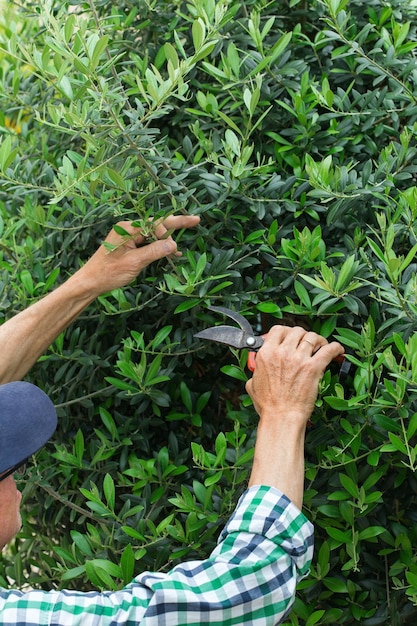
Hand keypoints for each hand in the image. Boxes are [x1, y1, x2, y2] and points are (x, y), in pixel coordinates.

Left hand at [75, 214, 199, 297]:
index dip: (167, 234)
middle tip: (196, 220)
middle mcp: (128, 229)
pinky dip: (159, 247)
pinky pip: (148, 242)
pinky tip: (171, 253)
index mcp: (128, 229)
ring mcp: (128, 236)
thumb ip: (154, 251)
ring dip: (168, 238)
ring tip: (187, 233)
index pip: (154, 224)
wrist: (91, 282)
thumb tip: (173, 245)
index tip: (174, 249)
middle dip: (176, 223)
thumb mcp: (134, 263)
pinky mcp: (128, 245)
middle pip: (156, 224)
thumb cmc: (109, 272)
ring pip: (153, 233)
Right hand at [246, 326, 343, 427]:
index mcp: (266, 354)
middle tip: (308, 343)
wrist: (281, 417)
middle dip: (304, 335)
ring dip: (319, 340)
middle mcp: (282, 353)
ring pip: (312, 337)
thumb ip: (256, 372)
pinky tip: (338, 350)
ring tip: (321, 346)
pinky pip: (329, 350)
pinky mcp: (313, 368)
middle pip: (297, 331)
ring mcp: (298, 359)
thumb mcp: (252, 385)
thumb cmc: (268, 405)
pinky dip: (336, 348)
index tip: (291, 337)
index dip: (287, 332)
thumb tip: (257, 370)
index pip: (279, 330)